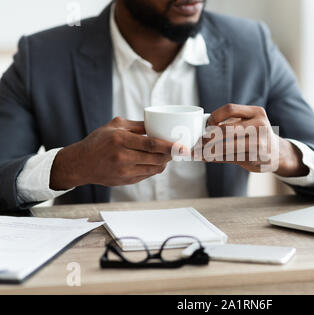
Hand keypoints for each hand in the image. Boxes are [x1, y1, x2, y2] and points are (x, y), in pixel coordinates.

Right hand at [50, 117, 184, 189]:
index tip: (182, 147)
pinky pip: (147, 175)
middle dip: (171, 155)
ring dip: (164, 162)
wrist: (80, 164)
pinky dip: (155, 168)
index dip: (169, 146)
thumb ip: (137, 125)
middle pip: (156, 158)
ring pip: (154, 169)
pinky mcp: (125, 181)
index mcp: (120, 139)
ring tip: (168, 155)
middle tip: (179, 150)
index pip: (151, 144)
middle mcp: (122, 156)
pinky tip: (156, 162)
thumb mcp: (114, 126)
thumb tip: (158, 124)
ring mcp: (124, 171)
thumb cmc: (98, 141)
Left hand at [201, 104, 309, 176]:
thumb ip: (230, 124)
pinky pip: (230, 157)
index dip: (215, 116)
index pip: (230, 109)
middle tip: (199, 141)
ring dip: (209, 150)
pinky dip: (215, 158)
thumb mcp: (249, 124)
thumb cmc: (258, 136)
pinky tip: (208, 158)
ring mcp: (259, 141)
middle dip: (209, 137)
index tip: (207, 125)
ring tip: (199, 152)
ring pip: (226, 145)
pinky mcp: (256, 157)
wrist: (277, 153)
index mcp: (256, 112)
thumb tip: (201, 130)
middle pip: (226, 129)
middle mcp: (259, 125)